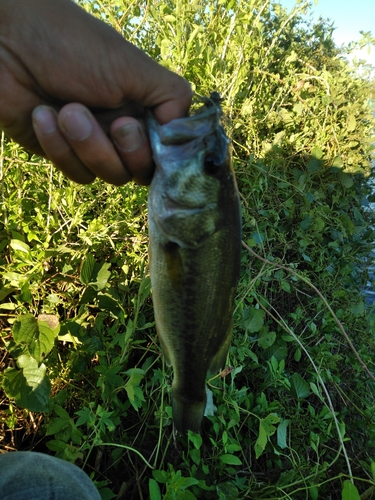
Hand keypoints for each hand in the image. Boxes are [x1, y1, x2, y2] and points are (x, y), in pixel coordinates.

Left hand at [0, 0, 191, 184]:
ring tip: (65, 110)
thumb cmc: (70, 46)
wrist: (6, 43)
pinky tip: (41, 115)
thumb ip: (171, 98)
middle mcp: (122, 130)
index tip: (132, 129)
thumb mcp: (132, 66)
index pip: (165, 152)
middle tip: (110, 121)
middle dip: (120, 149)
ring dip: (87, 145)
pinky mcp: (64, 154)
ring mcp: (94, 144)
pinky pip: (75, 172)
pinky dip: (59, 147)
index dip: (154, 153)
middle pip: (138, 171)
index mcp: (143, 107)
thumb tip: (185, 133)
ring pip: (108, 176)